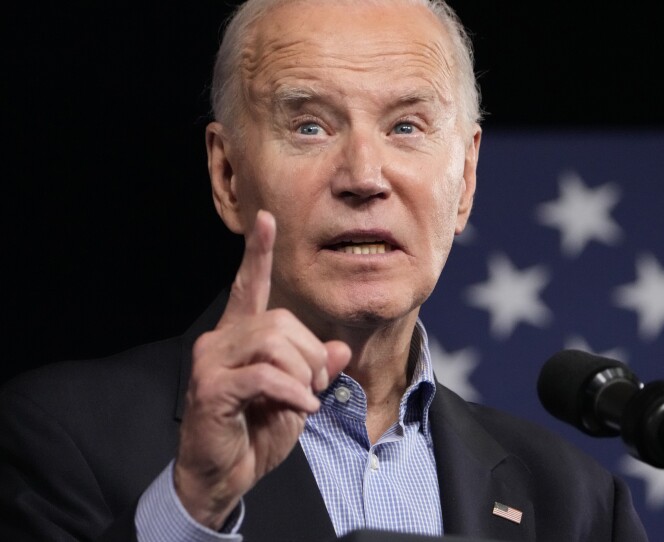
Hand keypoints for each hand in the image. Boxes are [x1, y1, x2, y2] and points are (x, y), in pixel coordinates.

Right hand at [173, 210, 350, 529]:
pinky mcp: (211, 388)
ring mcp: (212, 362)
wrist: (222, 477)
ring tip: (304, 399)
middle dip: (311, 354)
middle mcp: (221, 341)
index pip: (248, 286)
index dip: (258, 254)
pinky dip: (293, 392)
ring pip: (275, 343)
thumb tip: (339, 350)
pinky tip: (301, 408)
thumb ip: (315, 371)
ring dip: (303, 374)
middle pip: (281, 321)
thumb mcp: (297, 399)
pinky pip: (265, 375)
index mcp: (240, 337)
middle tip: (316, 387)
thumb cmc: (255, 434)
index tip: (267, 220)